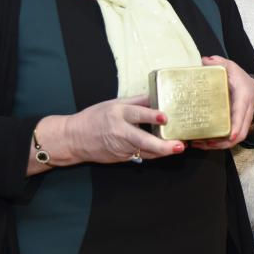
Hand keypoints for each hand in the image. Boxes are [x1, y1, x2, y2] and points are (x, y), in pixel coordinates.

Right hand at [52, 94, 183, 164]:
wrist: (74, 139)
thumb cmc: (95, 117)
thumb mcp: (114, 103)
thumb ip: (137, 101)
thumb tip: (158, 95)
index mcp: (118, 114)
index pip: (137, 114)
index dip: (151, 116)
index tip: (165, 118)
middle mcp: (120, 132)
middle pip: (143, 140)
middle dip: (163, 145)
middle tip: (180, 145)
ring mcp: (120, 147)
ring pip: (145, 151)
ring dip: (163, 151)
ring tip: (179, 148)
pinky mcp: (121, 158)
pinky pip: (141, 155)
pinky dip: (154, 153)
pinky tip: (166, 151)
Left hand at [190, 55, 253, 150]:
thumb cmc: (240, 79)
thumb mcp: (232, 68)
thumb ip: (220, 63)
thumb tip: (204, 60)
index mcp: (243, 99)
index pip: (242, 116)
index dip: (237, 127)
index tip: (231, 136)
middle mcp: (245, 114)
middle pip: (240, 134)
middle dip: (223, 143)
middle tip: (204, 143)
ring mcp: (241, 122)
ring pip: (234, 140)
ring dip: (217, 145)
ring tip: (198, 144)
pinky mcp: (236, 127)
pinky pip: (229, 139)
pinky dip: (217, 143)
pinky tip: (202, 143)